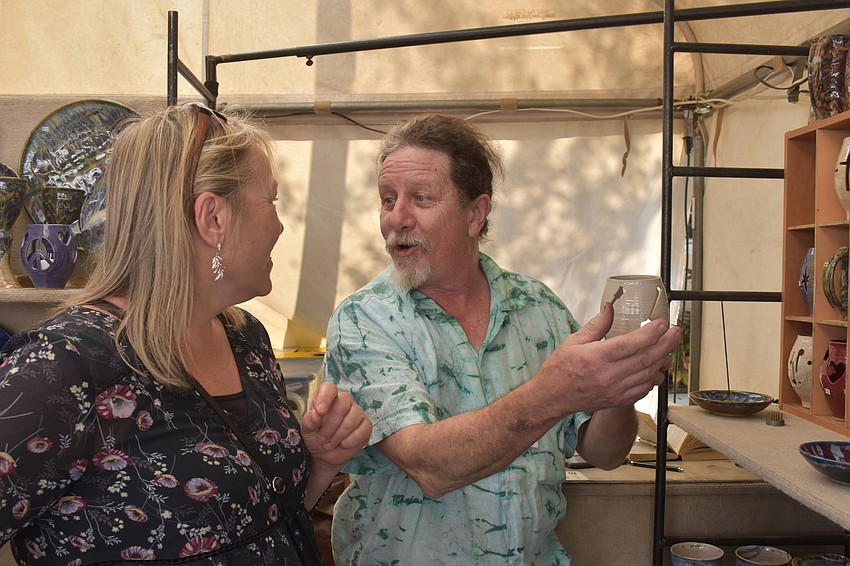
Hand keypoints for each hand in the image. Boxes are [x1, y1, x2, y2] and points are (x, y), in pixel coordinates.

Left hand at [300, 382, 371, 470]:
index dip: (325, 398)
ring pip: (351, 419)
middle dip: (329, 426)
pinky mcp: (366, 425)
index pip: (329, 388)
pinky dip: (349, 441)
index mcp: (328, 397)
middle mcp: (344, 401)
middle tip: (322, 438)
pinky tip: (343, 444)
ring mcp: (357, 412)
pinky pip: (361, 431)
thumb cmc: (316, 437)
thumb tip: (316, 414)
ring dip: (338, 436)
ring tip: (330, 443)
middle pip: (341, 405)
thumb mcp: (307, 430)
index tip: (320, 412)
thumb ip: (310, 421)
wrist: (325, 454)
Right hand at [539, 301, 680, 412]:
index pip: (631, 344)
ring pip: (649, 373)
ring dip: (663, 359)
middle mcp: (608, 375)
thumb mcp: (574, 341)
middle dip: (666, 343)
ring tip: (669, 346)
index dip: (651, 333)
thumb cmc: (560, 368)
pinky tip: (657, 366)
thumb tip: (610, 307)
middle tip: (676, 332)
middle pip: (646, 358)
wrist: (553, 397)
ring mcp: (615, 390)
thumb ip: (597, 325)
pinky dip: (654, 376)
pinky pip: (644, 388)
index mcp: (597, 357)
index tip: (662, 323)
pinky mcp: (618, 400)